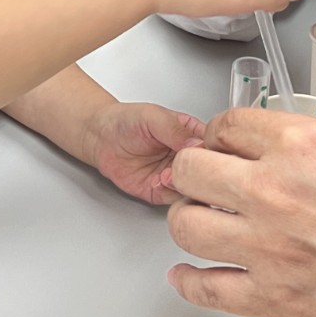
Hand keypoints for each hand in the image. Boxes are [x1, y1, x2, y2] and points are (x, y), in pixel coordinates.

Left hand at [83, 102, 204, 204]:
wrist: (100, 138)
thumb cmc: (126, 121)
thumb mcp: (153, 117)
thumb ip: (176, 130)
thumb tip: (198, 144)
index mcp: (192, 135)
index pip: (214, 147)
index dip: (215, 153)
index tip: (208, 154)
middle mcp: (186, 157)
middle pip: (207, 172)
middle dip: (200, 172)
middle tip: (187, 166)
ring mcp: (175, 175)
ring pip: (194, 188)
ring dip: (184, 183)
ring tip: (169, 173)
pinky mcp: (161, 191)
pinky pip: (174, 199)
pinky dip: (170, 193)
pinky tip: (161, 181)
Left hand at [163, 107, 315, 316]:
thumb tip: (289, 159)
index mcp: (303, 144)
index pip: (228, 124)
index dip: (222, 134)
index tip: (224, 144)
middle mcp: (275, 190)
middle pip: (191, 169)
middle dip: (196, 171)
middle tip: (207, 179)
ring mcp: (270, 248)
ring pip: (184, 225)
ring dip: (190, 219)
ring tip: (203, 220)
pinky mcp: (277, 300)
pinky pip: (205, 289)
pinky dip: (191, 281)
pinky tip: (191, 273)